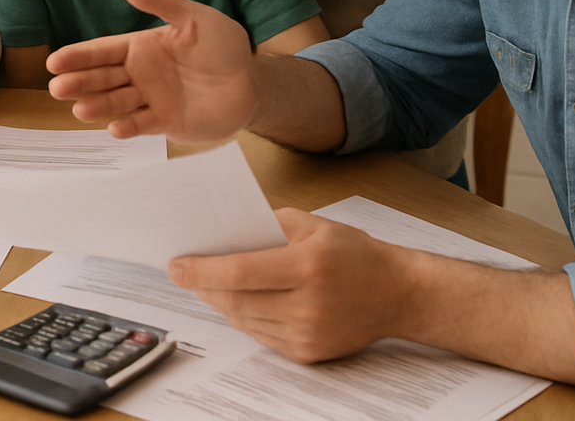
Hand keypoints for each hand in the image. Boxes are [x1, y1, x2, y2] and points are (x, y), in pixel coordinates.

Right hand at [46, 0, 256, 142]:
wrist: (252, 82)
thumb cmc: (224, 46)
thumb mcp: (194, 17)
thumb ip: (161, 3)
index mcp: (141, 47)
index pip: (102, 50)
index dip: (79, 56)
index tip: (55, 61)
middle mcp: (140, 74)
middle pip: (102, 78)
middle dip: (79, 82)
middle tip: (57, 87)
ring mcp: (151, 99)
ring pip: (117, 102)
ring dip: (98, 106)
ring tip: (79, 110)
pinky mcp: (166, 122)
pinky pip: (142, 124)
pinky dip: (127, 127)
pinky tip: (115, 129)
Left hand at [169, 208, 402, 363]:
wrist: (397, 294)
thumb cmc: (355, 254)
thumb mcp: (315, 224)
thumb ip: (269, 222)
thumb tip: (225, 230)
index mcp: (308, 267)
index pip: (240, 272)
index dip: (201, 270)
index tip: (176, 265)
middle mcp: (307, 305)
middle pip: (235, 300)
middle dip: (202, 286)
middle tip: (184, 273)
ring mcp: (307, 334)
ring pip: (243, 320)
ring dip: (220, 301)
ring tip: (208, 284)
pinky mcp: (308, 353)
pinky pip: (260, 335)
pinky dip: (244, 317)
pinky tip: (240, 301)